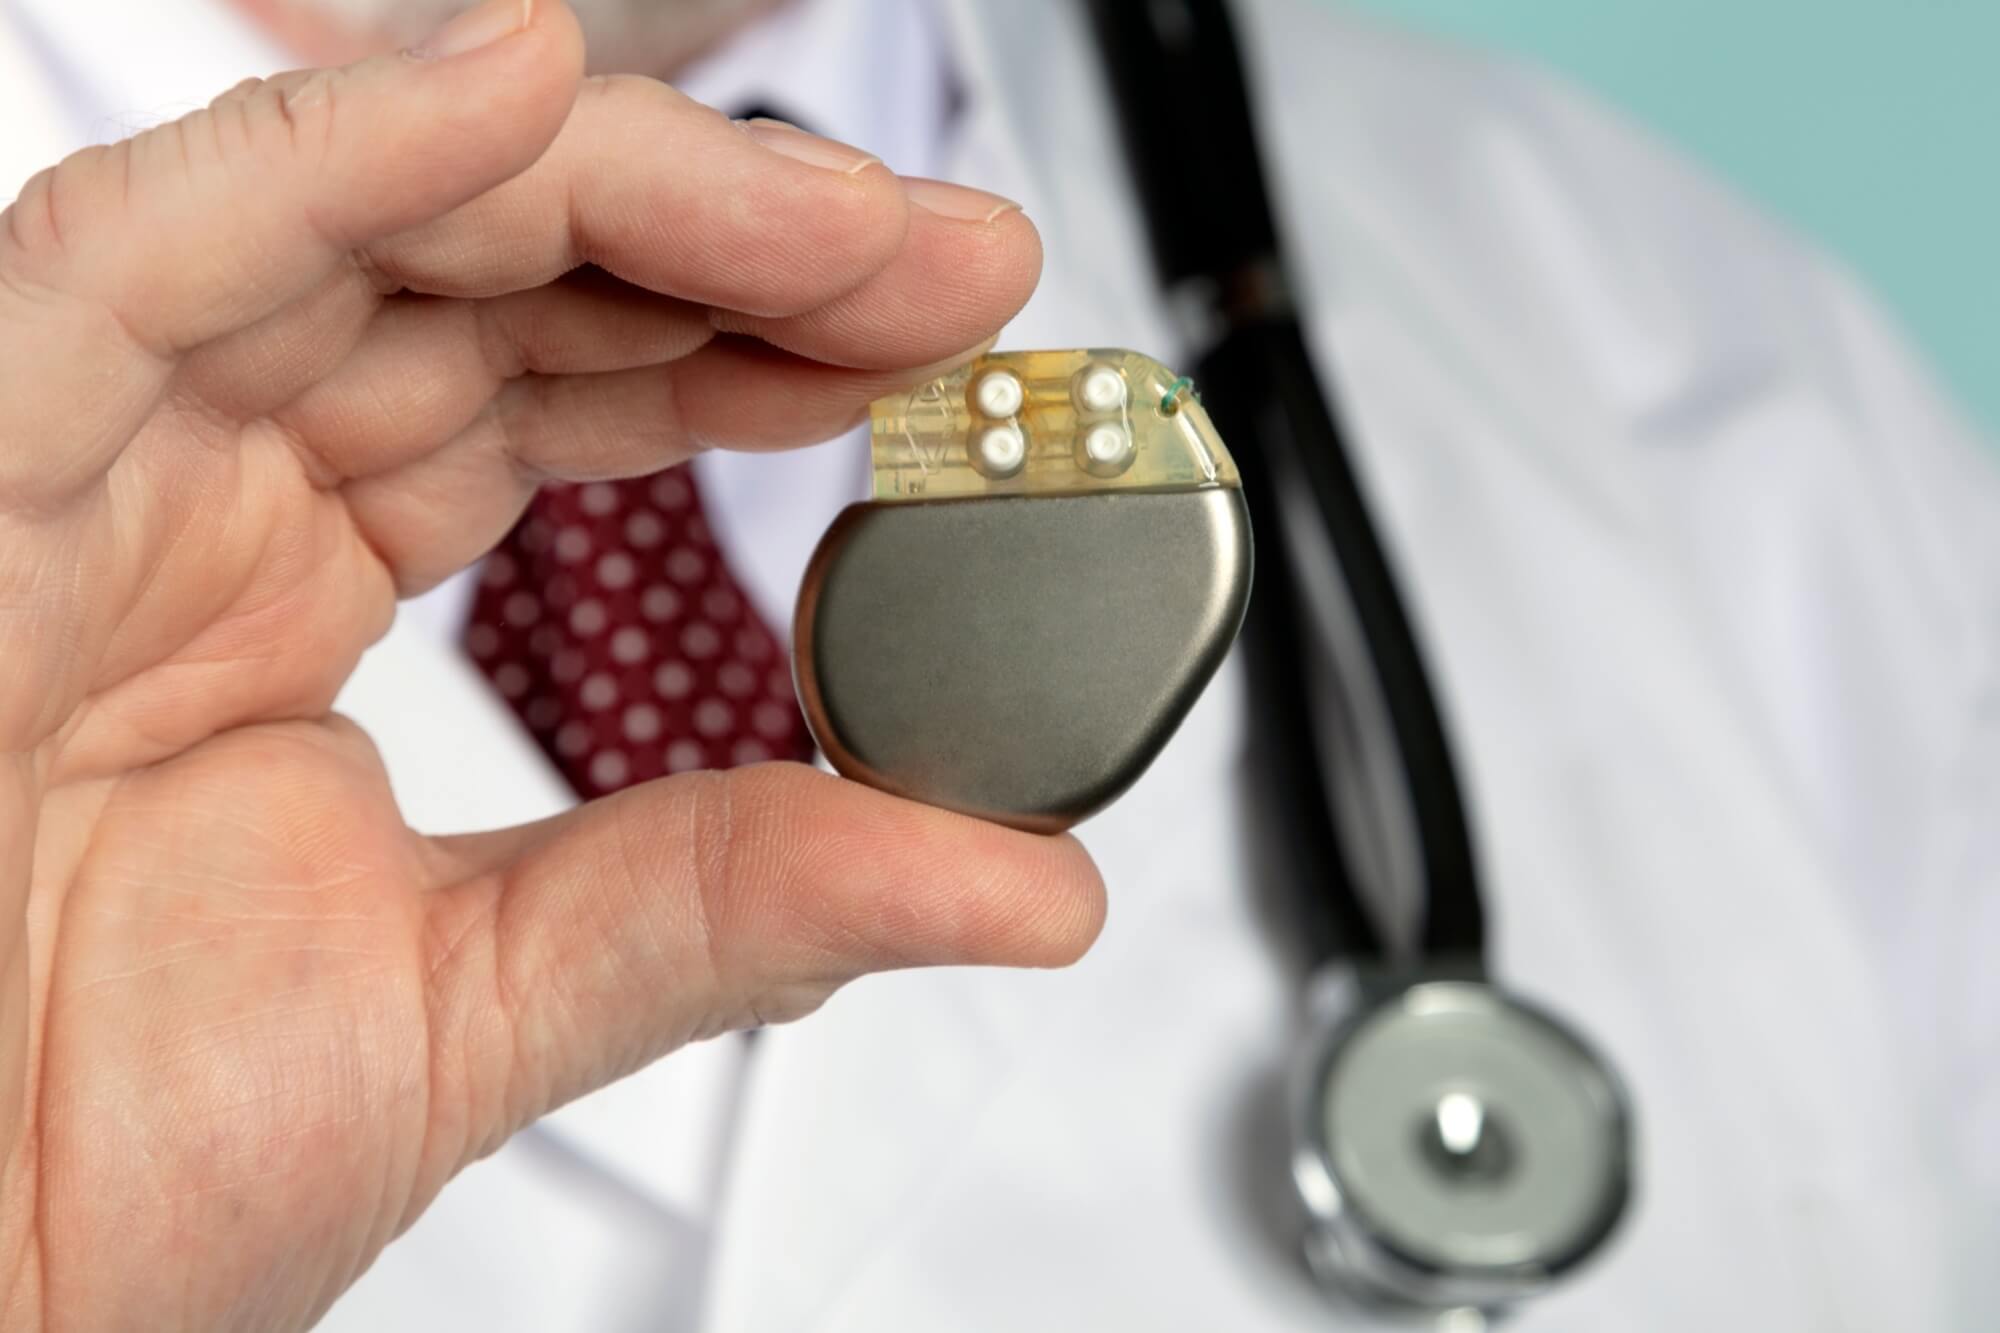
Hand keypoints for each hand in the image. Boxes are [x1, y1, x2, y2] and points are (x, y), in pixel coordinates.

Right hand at [0, 3, 1102, 1326]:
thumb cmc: (87, 1176)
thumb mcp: (488, 1007)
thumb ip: (742, 905)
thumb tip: (1025, 878)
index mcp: (296, 593)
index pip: (560, 394)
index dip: (755, 347)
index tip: (944, 354)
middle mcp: (198, 492)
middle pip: (494, 277)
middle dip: (741, 248)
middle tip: (952, 269)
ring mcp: (86, 463)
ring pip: (362, 225)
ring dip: (620, 192)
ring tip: (844, 221)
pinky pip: (143, 258)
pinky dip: (337, 158)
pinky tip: (525, 89)